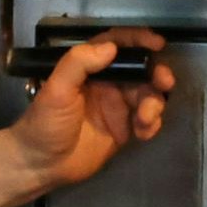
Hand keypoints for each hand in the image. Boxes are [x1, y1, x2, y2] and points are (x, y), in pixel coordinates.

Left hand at [9, 28, 171, 191]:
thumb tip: (111, 47)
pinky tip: (143, 134)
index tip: (157, 43)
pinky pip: (147, 120)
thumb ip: (78, 64)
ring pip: (148, 96)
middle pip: (141, 70)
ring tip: (145, 119)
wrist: (41, 165)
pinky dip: (151, 124)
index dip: (138, 40)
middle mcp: (107, 83)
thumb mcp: (56, 90)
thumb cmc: (44, 123)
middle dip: (157, 74)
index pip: (117, 45)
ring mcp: (117, 107)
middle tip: (165, 83)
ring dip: (154, 104)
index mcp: (90, 69)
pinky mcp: (124, 129)